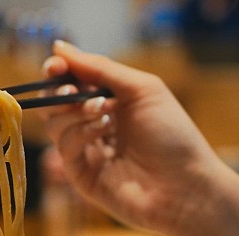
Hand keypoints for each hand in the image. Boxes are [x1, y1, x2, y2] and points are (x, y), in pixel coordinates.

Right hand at [41, 41, 223, 235]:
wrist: (186, 185)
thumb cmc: (173, 135)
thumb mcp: (142, 89)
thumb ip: (100, 68)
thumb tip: (59, 47)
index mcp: (108, 100)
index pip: (68, 81)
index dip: (57, 71)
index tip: (56, 66)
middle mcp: (93, 124)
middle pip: (53, 102)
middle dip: (59, 91)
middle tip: (73, 89)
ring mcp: (86, 152)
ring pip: (54, 124)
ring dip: (75, 111)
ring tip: (105, 112)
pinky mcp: (82, 177)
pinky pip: (65, 148)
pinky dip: (81, 133)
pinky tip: (105, 132)